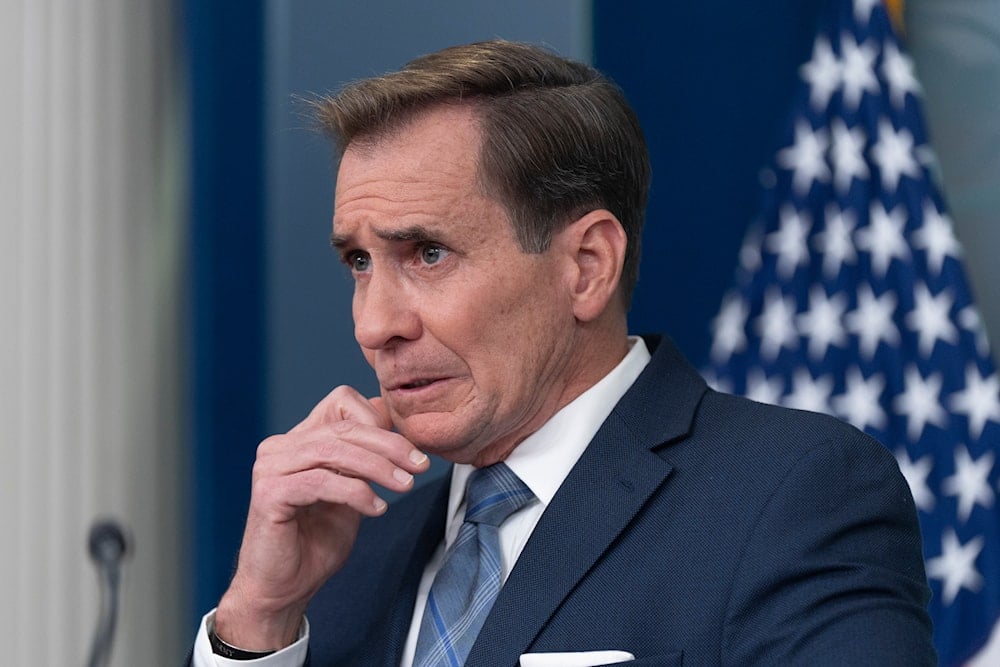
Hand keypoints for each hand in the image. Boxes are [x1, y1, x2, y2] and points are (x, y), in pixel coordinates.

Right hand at [214, 386, 429, 650]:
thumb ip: (365, 459)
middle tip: (420, 466)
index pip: (342, 403)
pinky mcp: (268, 493)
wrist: (283, 589)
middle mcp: (280, 447)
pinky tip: (376, 508)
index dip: (379, 421)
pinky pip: (321, 482)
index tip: (411, 451)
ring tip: (405, 486)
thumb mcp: (352, 491)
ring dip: (377, 467)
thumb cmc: (316, 541)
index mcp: (299, 439)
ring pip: (334, 451)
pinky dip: (355, 492)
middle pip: (344, 428)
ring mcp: (270, 467)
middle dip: (389, 445)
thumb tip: (392, 420)